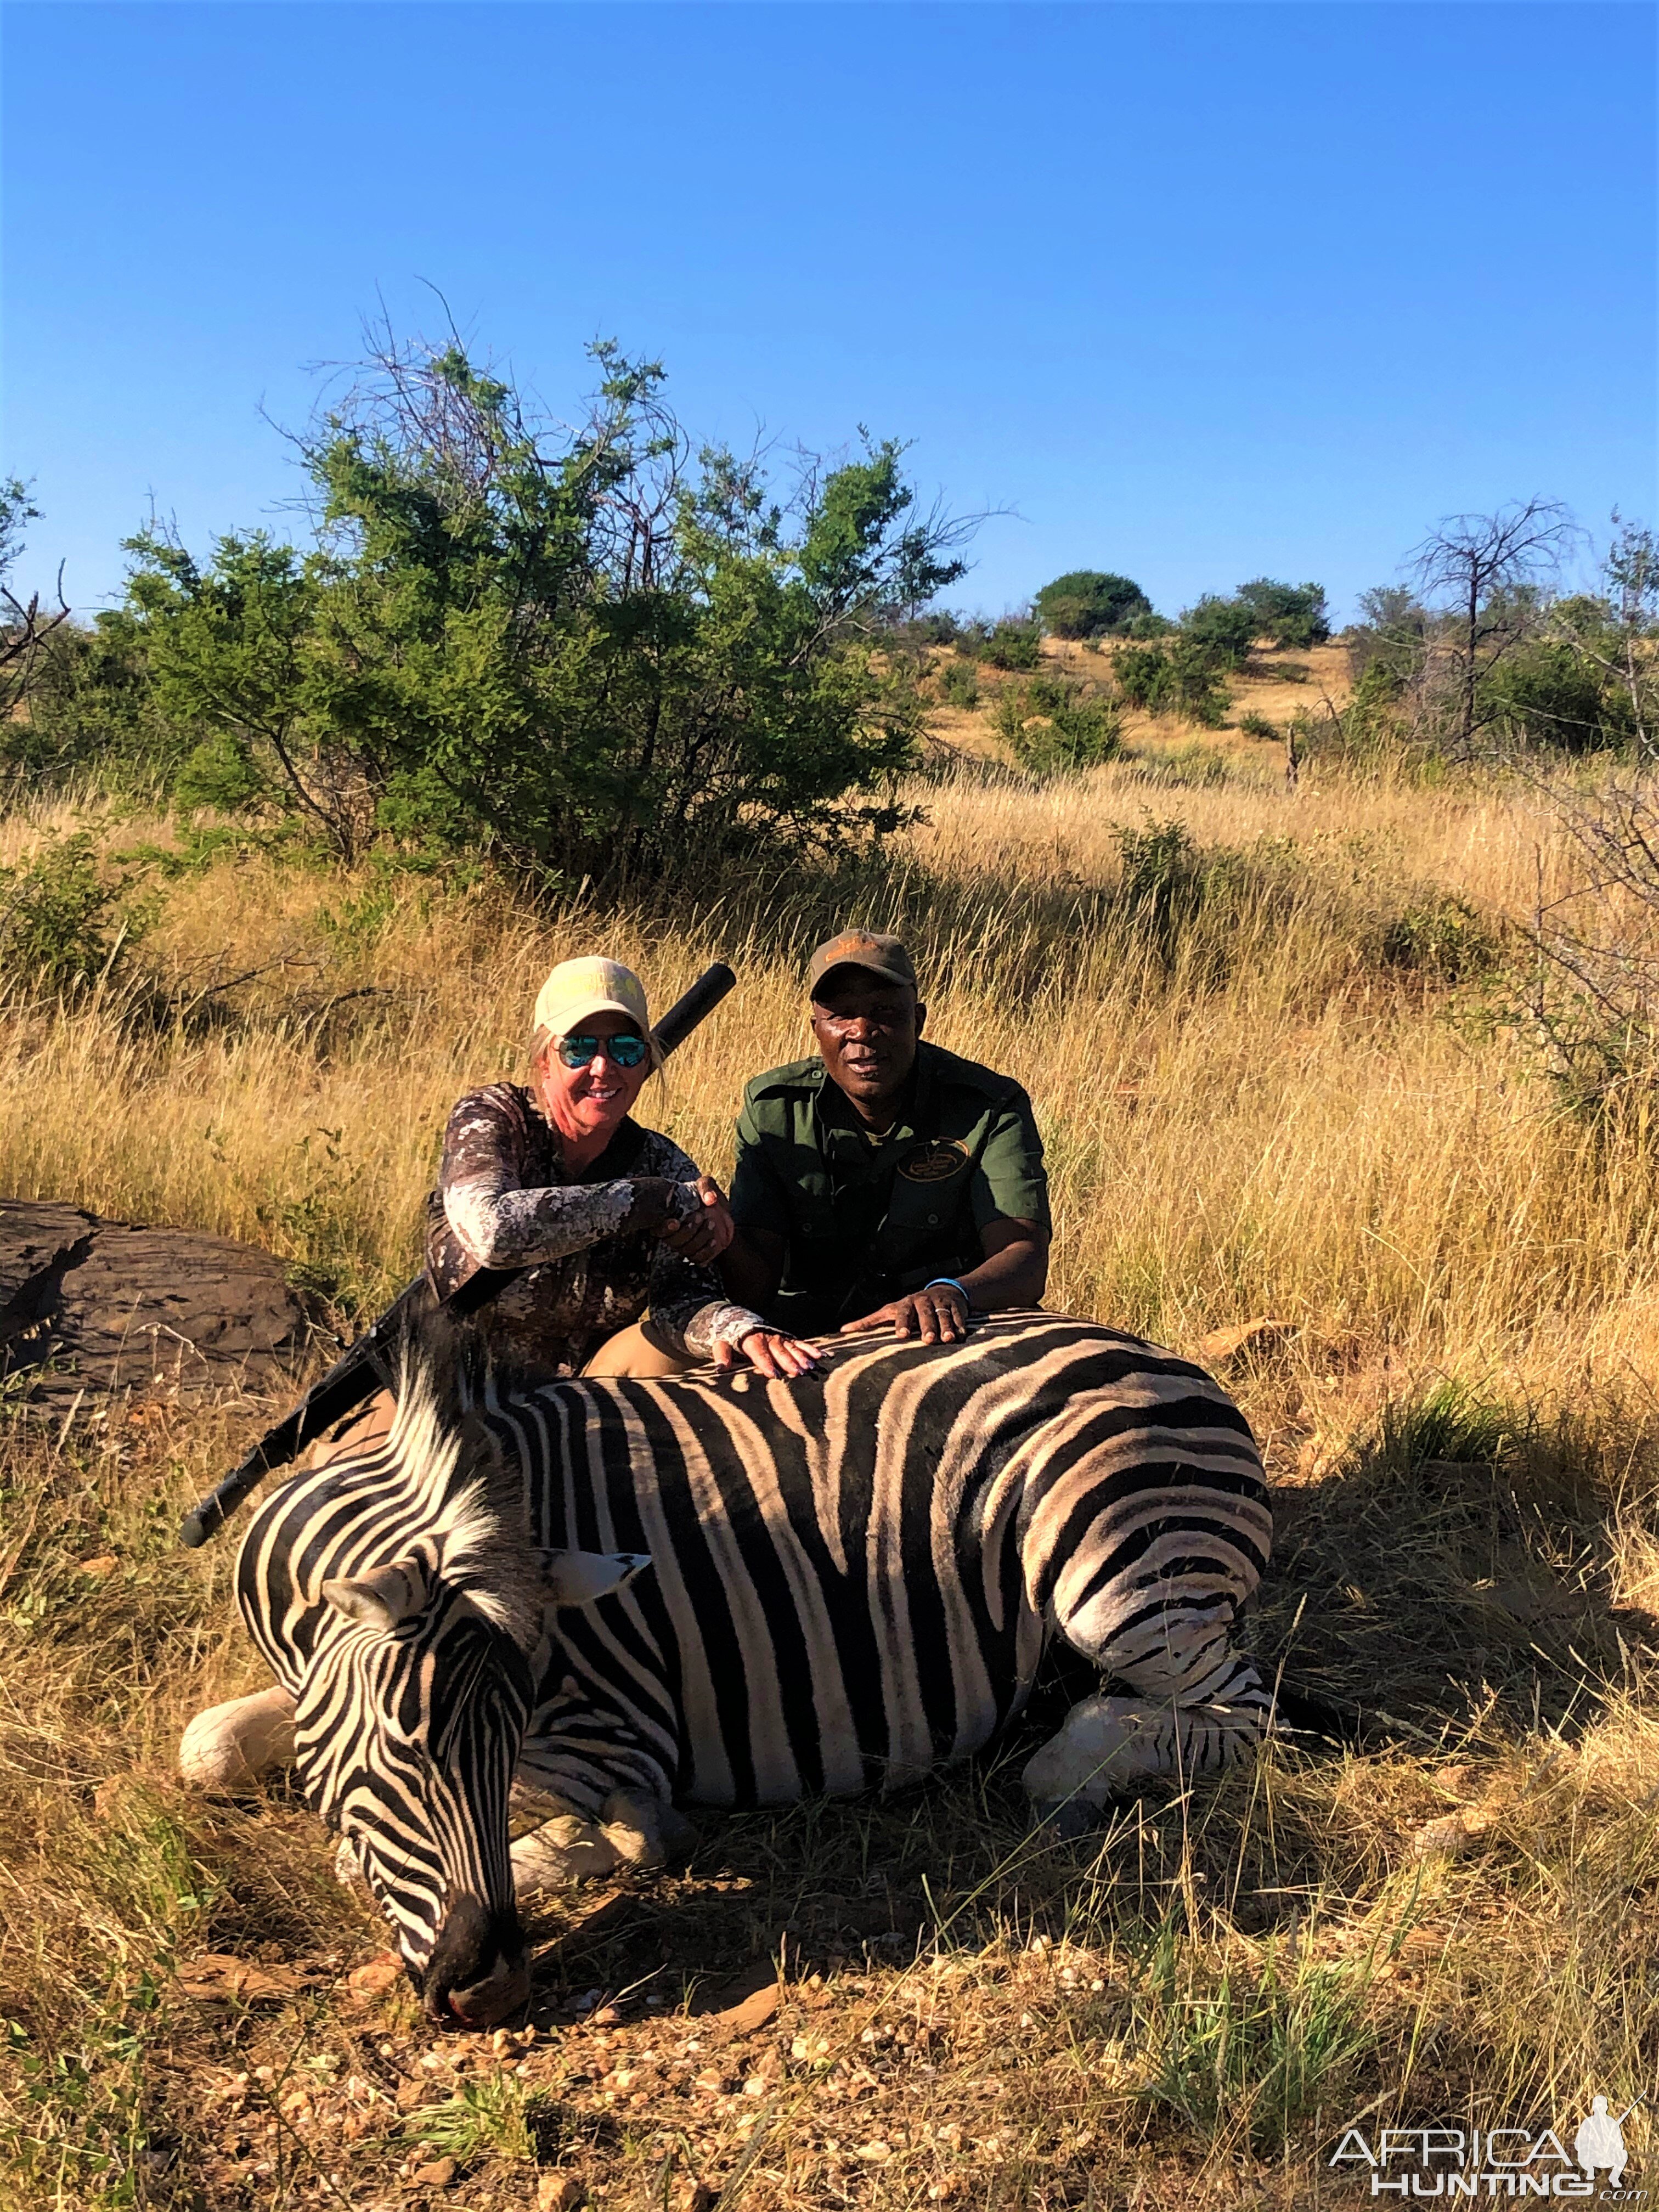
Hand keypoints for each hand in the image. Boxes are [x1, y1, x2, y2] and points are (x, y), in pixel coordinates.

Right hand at [657, 1176, 734, 1266]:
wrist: (722, 1213)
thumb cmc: (707, 1196)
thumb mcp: (707, 1185)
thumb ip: (706, 1187)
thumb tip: (710, 1199)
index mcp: (668, 1217)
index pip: (658, 1229)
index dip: (664, 1228)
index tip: (675, 1222)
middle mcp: (673, 1235)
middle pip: (674, 1241)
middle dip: (688, 1230)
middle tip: (701, 1216)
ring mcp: (685, 1246)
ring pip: (686, 1250)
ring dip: (700, 1238)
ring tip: (711, 1224)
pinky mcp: (697, 1254)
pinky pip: (698, 1259)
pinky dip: (706, 1251)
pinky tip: (714, 1241)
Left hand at [716, 1330, 819, 1379]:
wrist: (737, 1318)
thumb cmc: (729, 1336)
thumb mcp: (720, 1343)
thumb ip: (721, 1355)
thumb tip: (720, 1368)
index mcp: (751, 1339)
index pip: (759, 1353)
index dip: (766, 1363)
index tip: (773, 1375)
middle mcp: (767, 1337)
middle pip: (779, 1350)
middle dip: (789, 1361)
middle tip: (798, 1372)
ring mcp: (778, 1337)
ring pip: (792, 1347)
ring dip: (802, 1356)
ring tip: (810, 1366)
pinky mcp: (785, 1338)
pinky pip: (799, 1343)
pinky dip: (810, 1348)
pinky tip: (820, 1356)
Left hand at [841, 1283, 969, 1344]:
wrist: (943, 1291)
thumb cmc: (910, 1308)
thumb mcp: (890, 1311)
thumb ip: (869, 1321)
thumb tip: (843, 1330)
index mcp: (905, 1304)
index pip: (902, 1313)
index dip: (902, 1323)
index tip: (901, 1335)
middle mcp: (923, 1302)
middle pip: (925, 1314)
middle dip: (926, 1327)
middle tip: (928, 1340)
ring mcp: (941, 1303)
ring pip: (943, 1315)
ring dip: (945, 1327)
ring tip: (948, 1340)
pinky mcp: (956, 1307)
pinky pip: (958, 1316)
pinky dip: (960, 1326)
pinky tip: (961, 1336)